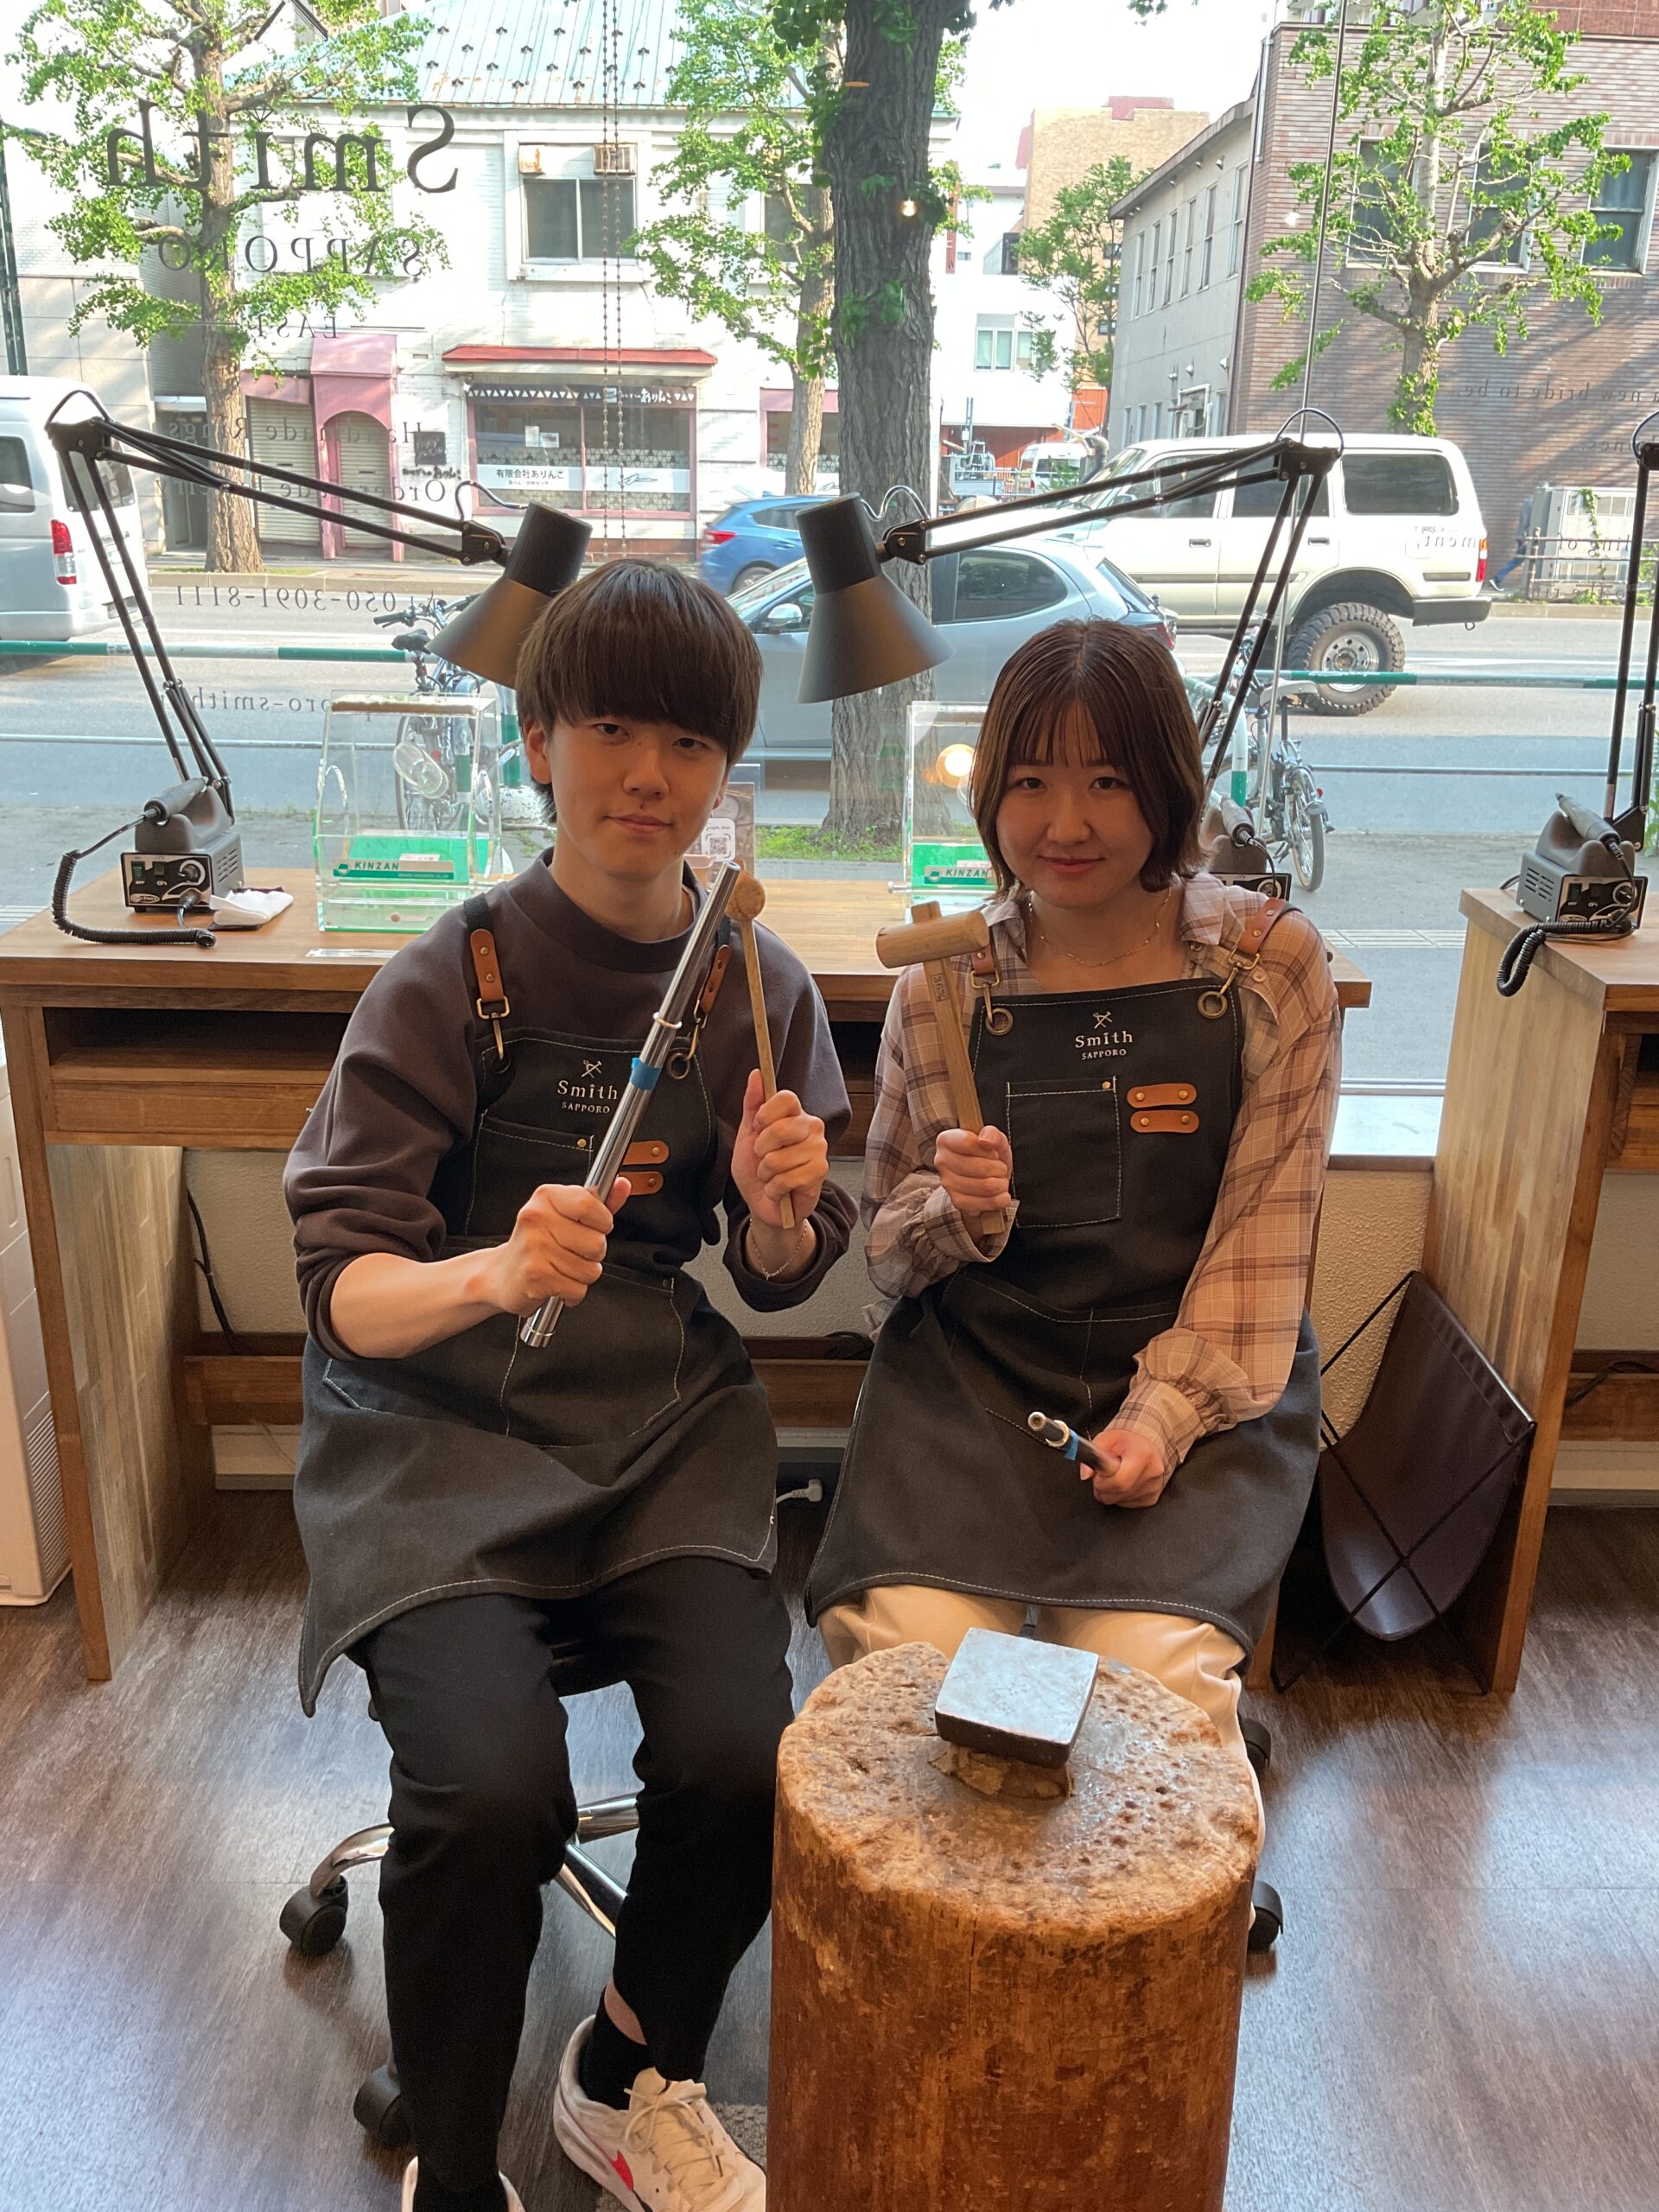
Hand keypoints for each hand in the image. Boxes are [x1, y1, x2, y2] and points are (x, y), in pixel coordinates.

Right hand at [481, 1177, 629, 1315]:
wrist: (500, 1274)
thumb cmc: (536, 1242)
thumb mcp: (566, 1214)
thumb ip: (598, 1202)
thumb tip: (623, 1185)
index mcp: (546, 1196)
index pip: (591, 1205)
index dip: (602, 1222)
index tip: (593, 1227)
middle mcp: (536, 1218)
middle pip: (596, 1243)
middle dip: (592, 1255)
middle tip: (571, 1253)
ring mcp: (534, 1247)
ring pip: (590, 1270)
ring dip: (582, 1275)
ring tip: (561, 1268)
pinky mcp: (535, 1276)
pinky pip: (577, 1289)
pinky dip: (572, 1292)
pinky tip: (556, 1283)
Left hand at [732, 1072, 827, 1228]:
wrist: (763, 1202)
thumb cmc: (756, 1169)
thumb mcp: (747, 1135)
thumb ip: (752, 1105)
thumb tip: (756, 1074)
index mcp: (794, 1114)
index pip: (787, 1098)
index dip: (767, 1113)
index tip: (758, 1126)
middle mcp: (811, 1127)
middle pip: (782, 1128)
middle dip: (761, 1150)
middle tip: (763, 1158)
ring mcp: (819, 1149)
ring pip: (780, 1158)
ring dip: (766, 1173)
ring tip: (771, 1175)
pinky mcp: (820, 1172)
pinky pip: (788, 1178)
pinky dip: (775, 1187)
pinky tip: (779, 1188)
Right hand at [934, 1125, 1012, 1217]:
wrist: (985, 1181)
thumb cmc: (989, 1157)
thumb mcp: (995, 1141)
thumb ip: (992, 1134)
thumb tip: (984, 1140)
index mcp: (945, 1140)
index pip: (968, 1142)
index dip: (988, 1149)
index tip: (993, 1152)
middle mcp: (942, 1161)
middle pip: (980, 1167)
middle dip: (999, 1168)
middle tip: (1000, 1168)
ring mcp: (948, 1183)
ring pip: (986, 1186)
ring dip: (1001, 1183)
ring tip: (1000, 1180)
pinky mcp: (957, 1201)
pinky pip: (986, 1202)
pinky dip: (1000, 1199)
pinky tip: (999, 1194)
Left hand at [1082, 1428, 1169, 1509]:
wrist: (1145, 1447)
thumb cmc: (1126, 1443)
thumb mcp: (1106, 1439)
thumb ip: (1092, 1454)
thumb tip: (1085, 1474)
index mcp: (1143, 1454)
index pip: (1119, 1480)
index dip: (1102, 1481)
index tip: (1097, 1475)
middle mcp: (1152, 1472)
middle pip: (1119, 1491)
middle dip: (1102, 1487)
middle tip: (1101, 1476)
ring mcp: (1153, 1487)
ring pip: (1119, 1500)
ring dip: (1108, 1492)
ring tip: (1112, 1477)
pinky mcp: (1151, 1498)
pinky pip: (1126, 1504)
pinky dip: (1118, 1496)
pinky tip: (1122, 1483)